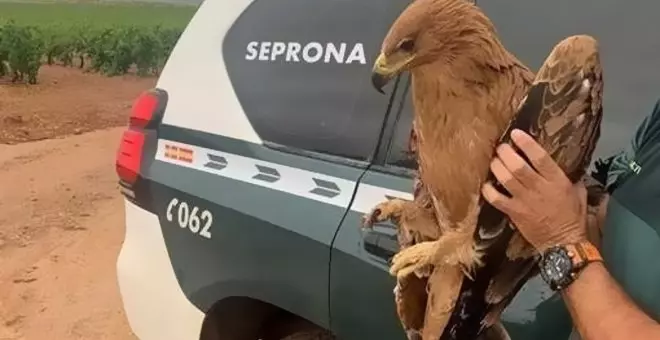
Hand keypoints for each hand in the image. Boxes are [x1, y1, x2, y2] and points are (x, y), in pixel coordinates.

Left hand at [481, 129, 588, 251]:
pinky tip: (485, 184)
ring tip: (494, 161)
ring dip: (497, 167)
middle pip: (518, 167)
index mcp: (557, 181)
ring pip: (506, 180)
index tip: (516, 133)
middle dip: (506, 154)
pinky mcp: (514, 213)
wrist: (563, 244)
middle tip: (501, 147)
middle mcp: (539, 189)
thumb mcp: (578, 193)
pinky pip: (496, 199)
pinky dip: (488, 190)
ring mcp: (525, 201)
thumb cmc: (572, 217)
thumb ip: (571, 177)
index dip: (527, 144)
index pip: (540, 158)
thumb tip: (569, 161)